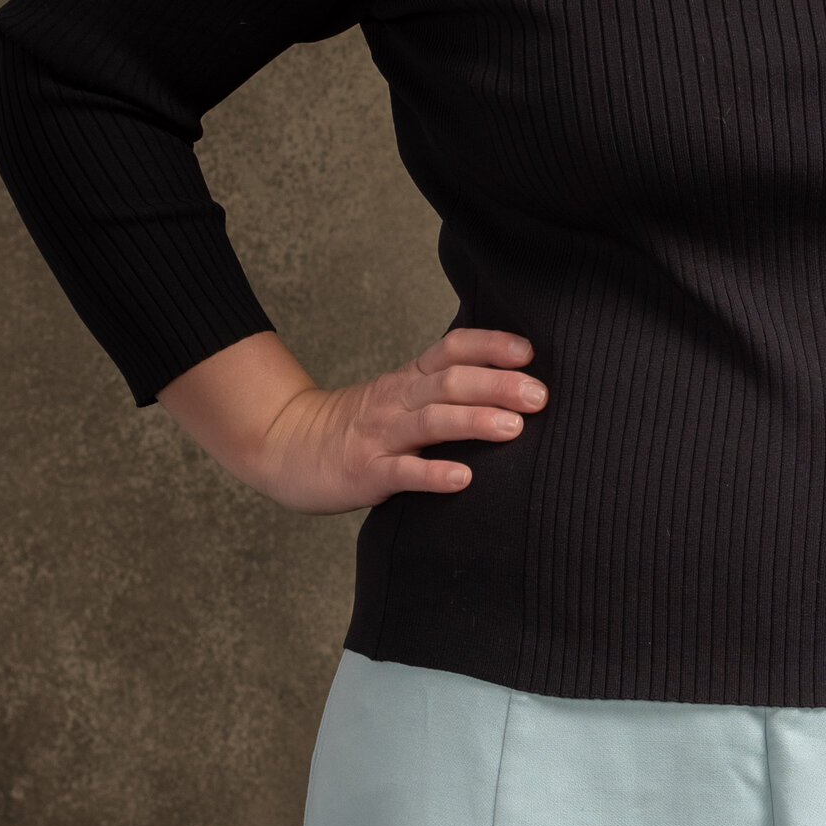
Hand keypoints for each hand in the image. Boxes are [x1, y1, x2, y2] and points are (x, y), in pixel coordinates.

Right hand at [156, 327, 545, 512]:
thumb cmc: (357, 428)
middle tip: (540, 395)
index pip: (451, 349)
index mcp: (409, 380)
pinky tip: (463, 479)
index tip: (528, 352)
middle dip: (498, 386)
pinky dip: (434, 475)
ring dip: (475, 421)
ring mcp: (381, 436)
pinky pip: (404, 473)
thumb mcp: (400, 397)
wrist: (286, 448)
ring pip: (432, 422)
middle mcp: (398, 400)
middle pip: (450, 382)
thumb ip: (444, 390)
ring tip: (514, 428)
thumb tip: (512, 384)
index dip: (489, 346)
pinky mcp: (367, 473)